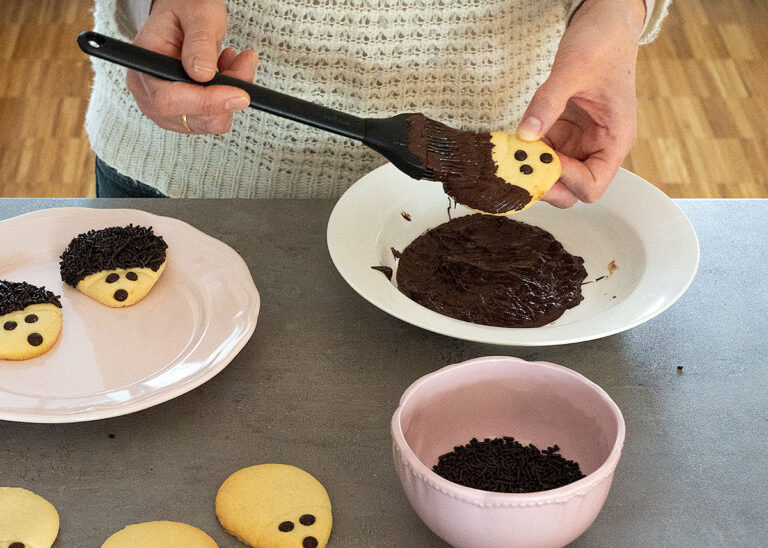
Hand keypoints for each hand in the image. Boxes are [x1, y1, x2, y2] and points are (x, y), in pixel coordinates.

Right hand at [126, 0, 257, 133]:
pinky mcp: (186, 114)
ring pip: (209, 122)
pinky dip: (229, 99)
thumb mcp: (196, 14)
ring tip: (234, 61)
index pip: (168, 99)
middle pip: (192, 118)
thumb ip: (199, 42)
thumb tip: (203, 75)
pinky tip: (228, 73)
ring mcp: (166, 109)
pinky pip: (215, 119)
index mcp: (144, 67)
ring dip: (231, 95)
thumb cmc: (183, 9)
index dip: (206, 102)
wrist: (183, 14)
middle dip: (226, 96)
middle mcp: (149, 94)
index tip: (238, 95)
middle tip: (243, 63)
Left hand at [517, 0, 645, 207]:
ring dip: (530, 168)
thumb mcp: (573, 69)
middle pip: (572, 189)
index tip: (544, 160)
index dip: (566, 181)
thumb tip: (525, 134)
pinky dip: (526, 151)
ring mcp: (579, 141)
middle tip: (517, 168)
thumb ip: (547, 102)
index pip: (593, 185)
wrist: (606, 23)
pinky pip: (542, 152)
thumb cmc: (603, 44)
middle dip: (544, 183)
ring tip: (509, 154)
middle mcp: (598, 146)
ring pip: (553, 173)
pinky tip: (512, 142)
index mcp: (614, 139)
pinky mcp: (563, 131)